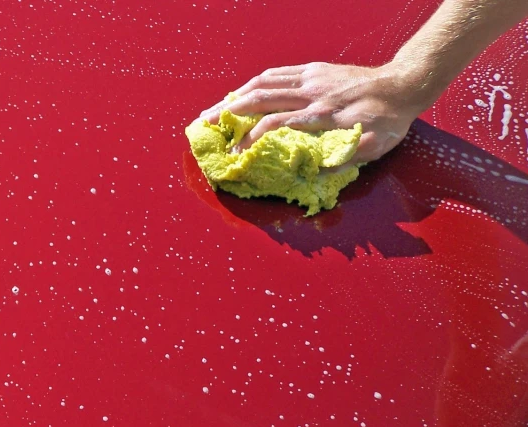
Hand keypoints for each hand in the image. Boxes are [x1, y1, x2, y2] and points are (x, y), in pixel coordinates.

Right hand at [198, 62, 426, 162]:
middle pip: (262, 99)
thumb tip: (315, 173)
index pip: (277, 124)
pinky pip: (278, 73)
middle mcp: (313, 94)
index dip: (252, 138)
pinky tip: (241, 92)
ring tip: (215, 107)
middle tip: (207, 124)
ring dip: (236, 95)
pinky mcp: (313, 70)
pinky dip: (255, 83)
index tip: (237, 152)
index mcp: (324, 116)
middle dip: (231, 112)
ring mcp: (311, 79)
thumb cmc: (388, 121)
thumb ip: (343, 160)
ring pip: (265, 83)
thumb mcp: (373, 148)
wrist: (402, 84)